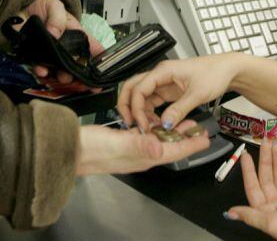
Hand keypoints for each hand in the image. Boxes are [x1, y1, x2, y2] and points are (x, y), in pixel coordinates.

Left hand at [19, 0, 103, 83]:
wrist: (20, 10)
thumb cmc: (43, 8)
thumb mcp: (54, 6)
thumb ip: (57, 18)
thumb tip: (55, 33)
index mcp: (76, 34)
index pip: (91, 46)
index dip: (99, 58)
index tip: (103, 70)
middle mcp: (66, 47)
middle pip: (77, 63)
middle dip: (81, 74)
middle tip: (82, 79)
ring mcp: (52, 53)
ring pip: (61, 69)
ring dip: (63, 76)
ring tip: (64, 77)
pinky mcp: (36, 57)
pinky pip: (41, 67)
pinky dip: (42, 71)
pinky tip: (42, 71)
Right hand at [75, 121, 209, 174]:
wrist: (70, 148)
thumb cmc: (91, 149)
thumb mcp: (118, 144)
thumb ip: (140, 145)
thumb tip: (161, 147)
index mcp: (144, 154)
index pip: (174, 151)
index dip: (191, 145)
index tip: (206, 139)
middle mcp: (141, 152)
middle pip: (170, 145)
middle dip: (186, 137)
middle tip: (200, 129)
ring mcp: (133, 147)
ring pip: (159, 138)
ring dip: (172, 131)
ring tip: (185, 122)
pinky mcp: (124, 140)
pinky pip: (146, 134)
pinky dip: (155, 127)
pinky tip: (156, 121)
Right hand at [117, 53, 243, 131]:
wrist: (228, 70)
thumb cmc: (215, 72)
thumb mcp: (197, 93)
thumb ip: (180, 109)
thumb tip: (166, 123)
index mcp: (164, 71)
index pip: (139, 88)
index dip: (135, 106)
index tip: (141, 123)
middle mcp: (161, 75)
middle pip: (133, 88)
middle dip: (127, 105)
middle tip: (129, 123)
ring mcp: (164, 83)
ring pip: (142, 96)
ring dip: (139, 110)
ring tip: (143, 127)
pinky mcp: (169, 91)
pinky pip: (153, 101)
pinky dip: (149, 112)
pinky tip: (153, 123)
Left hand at [225, 138, 276, 240]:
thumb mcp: (271, 223)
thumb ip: (251, 215)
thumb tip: (229, 212)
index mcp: (266, 215)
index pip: (253, 188)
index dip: (248, 171)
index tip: (246, 154)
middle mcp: (276, 209)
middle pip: (267, 180)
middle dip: (265, 160)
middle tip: (265, 141)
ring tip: (276, 144)